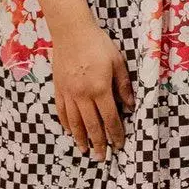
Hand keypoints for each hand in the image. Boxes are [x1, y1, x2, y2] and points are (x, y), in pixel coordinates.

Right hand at [51, 16, 134, 159]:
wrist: (71, 31)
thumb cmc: (98, 44)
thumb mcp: (118, 62)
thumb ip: (123, 86)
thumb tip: (130, 106)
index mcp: (100, 89)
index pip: (110, 118)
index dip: (115, 134)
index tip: (119, 145)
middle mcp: (83, 95)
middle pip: (92, 125)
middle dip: (99, 143)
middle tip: (102, 157)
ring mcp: (68, 93)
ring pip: (75, 122)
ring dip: (81, 138)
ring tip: (85, 150)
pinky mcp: (58, 89)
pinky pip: (62, 111)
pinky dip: (67, 124)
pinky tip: (70, 132)